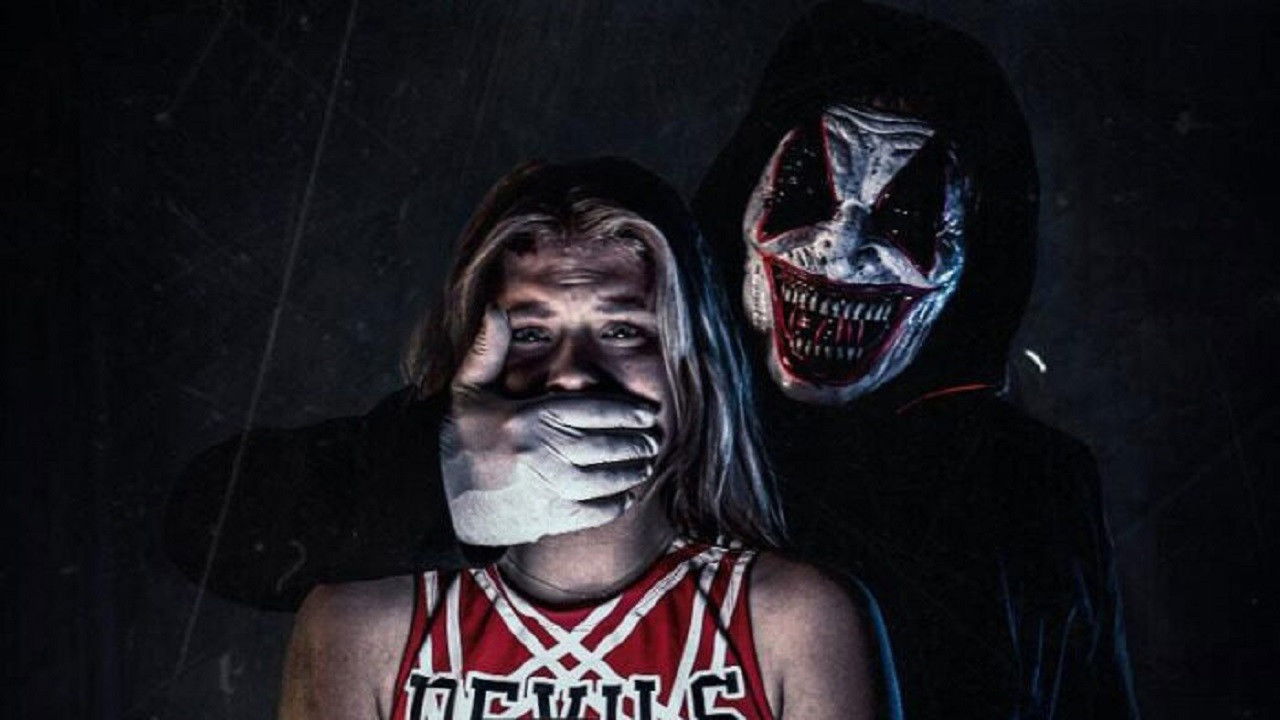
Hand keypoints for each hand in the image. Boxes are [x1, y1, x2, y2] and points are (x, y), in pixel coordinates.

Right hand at [439, 307, 662, 544]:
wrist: (436, 495)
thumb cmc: (456, 437)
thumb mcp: (468, 388)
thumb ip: (487, 349)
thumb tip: (496, 308)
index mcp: (529, 417)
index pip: (593, 410)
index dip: (627, 412)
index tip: (649, 413)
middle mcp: (541, 453)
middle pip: (605, 445)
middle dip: (636, 443)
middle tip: (655, 440)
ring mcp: (545, 488)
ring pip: (604, 480)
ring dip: (631, 472)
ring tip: (646, 464)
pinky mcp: (545, 518)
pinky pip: (592, 512)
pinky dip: (614, 504)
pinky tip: (627, 494)